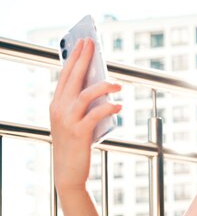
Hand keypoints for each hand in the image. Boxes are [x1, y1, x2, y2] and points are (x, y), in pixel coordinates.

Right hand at [49, 38, 121, 191]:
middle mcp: (59, 109)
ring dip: (103, 86)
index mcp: (57, 104)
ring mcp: (68, 120)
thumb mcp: (76, 120)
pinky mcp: (79, 133)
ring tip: (119, 85)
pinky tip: (119, 106)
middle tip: (94, 45)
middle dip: (84, 59)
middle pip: (72, 78)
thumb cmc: (76, 144)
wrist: (68, 172)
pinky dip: (109, 108)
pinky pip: (95, 115)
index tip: (84, 42)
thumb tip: (103, 85)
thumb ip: (85, 104)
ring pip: (84, 94)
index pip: (65, 75)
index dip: (75, 57)